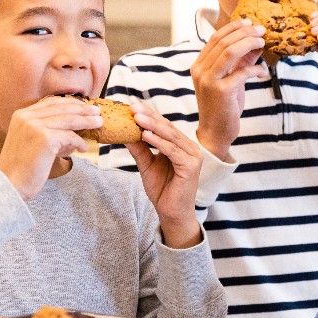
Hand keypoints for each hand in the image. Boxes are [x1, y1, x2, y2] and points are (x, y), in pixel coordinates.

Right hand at [0, 96, 101, 199]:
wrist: (9, 185)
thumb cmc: (22, 168)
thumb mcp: (31, 143)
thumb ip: (48, 132)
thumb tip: (74, 130)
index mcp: (21, 115)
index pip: (51, 102)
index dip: (70, 103)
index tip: (84, 106)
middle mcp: (27, 117)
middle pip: (62, 108)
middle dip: (82, 109)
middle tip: (97, 112)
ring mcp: (35, 126)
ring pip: (69, 120)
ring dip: (87, 122)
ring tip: (99, 124)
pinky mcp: (45, 138)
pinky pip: (70, 137)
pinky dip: (79, 142)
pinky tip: (83, 148)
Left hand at [124, 102, 203, 248]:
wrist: (171, 213)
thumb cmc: (162, 190)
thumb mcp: (146, 165)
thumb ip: (139, 148)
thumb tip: (124, 131)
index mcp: (181, 146)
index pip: (163, 127)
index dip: (148, 115)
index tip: (132, 105)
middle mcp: (190, 148)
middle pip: (167, 128)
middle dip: (149, 116)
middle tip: (132, 106)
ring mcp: (193, 157)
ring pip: (170, 137)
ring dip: (152, 126)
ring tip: (136, 117)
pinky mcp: (191, 166)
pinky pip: (173, 151)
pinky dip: (159, 142)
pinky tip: (145, 135)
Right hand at [190, 19, 267, 160]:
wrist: (215, 133)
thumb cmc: (223, 107)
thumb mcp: (232, 80)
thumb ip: (241, 62)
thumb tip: (256, 43)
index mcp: (199, 65)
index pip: (216, 38)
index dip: (234, 27)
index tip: (250, 23)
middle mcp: (200, 70)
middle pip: (224, 41)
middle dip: (245, 32)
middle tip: (261, 30)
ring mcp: (209, 80)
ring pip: (230, 51)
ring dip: (249, 43)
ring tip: (262, 42)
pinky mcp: (221, 91)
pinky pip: (242, 72)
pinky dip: (255, 69)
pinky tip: (262, 72)